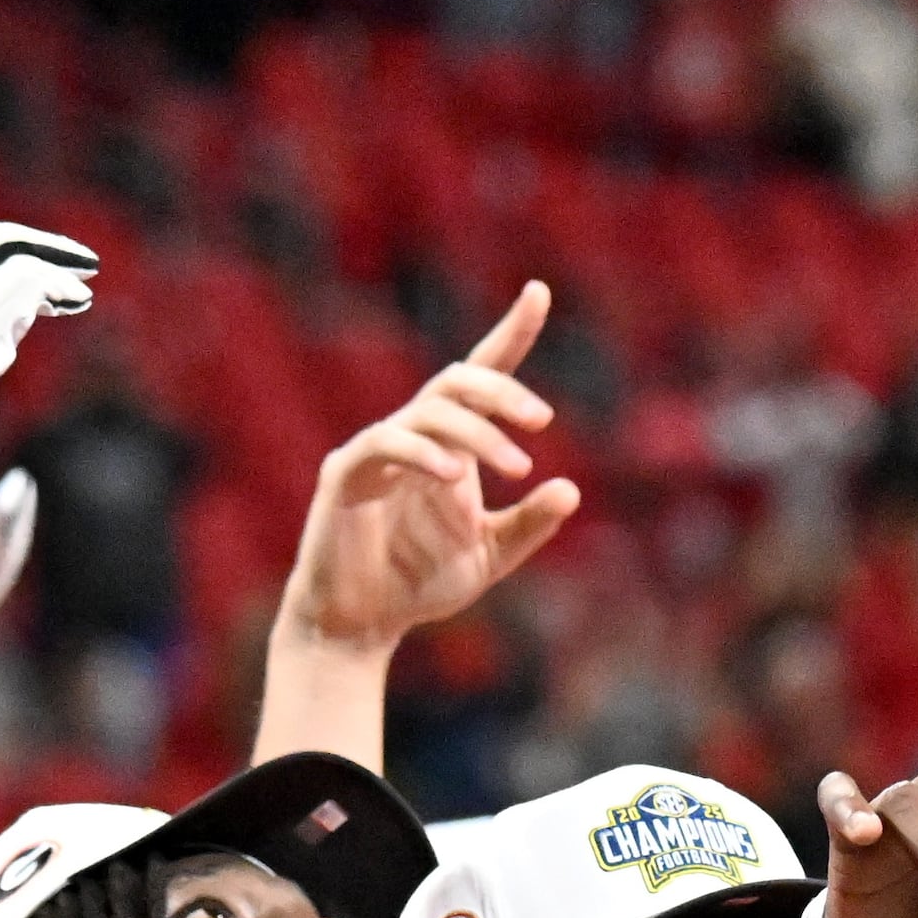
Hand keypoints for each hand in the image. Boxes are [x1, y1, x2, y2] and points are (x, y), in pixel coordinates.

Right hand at [277, 281, 582, 655]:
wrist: (360, 625)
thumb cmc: (417, 585)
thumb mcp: (490, 556)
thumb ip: (529, 525)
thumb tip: (572, 489)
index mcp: (450, 446)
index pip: (480, 375)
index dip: (510, 333)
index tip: (538, 292)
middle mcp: (414, 436)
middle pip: (458, 381)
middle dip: (502, 391)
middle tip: (542, 421)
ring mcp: (377, 450)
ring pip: (429, 410)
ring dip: (478, 433)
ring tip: (516, 467)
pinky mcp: (346, 473)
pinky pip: (385, 443)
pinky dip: (423, 454)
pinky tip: (454, 478)